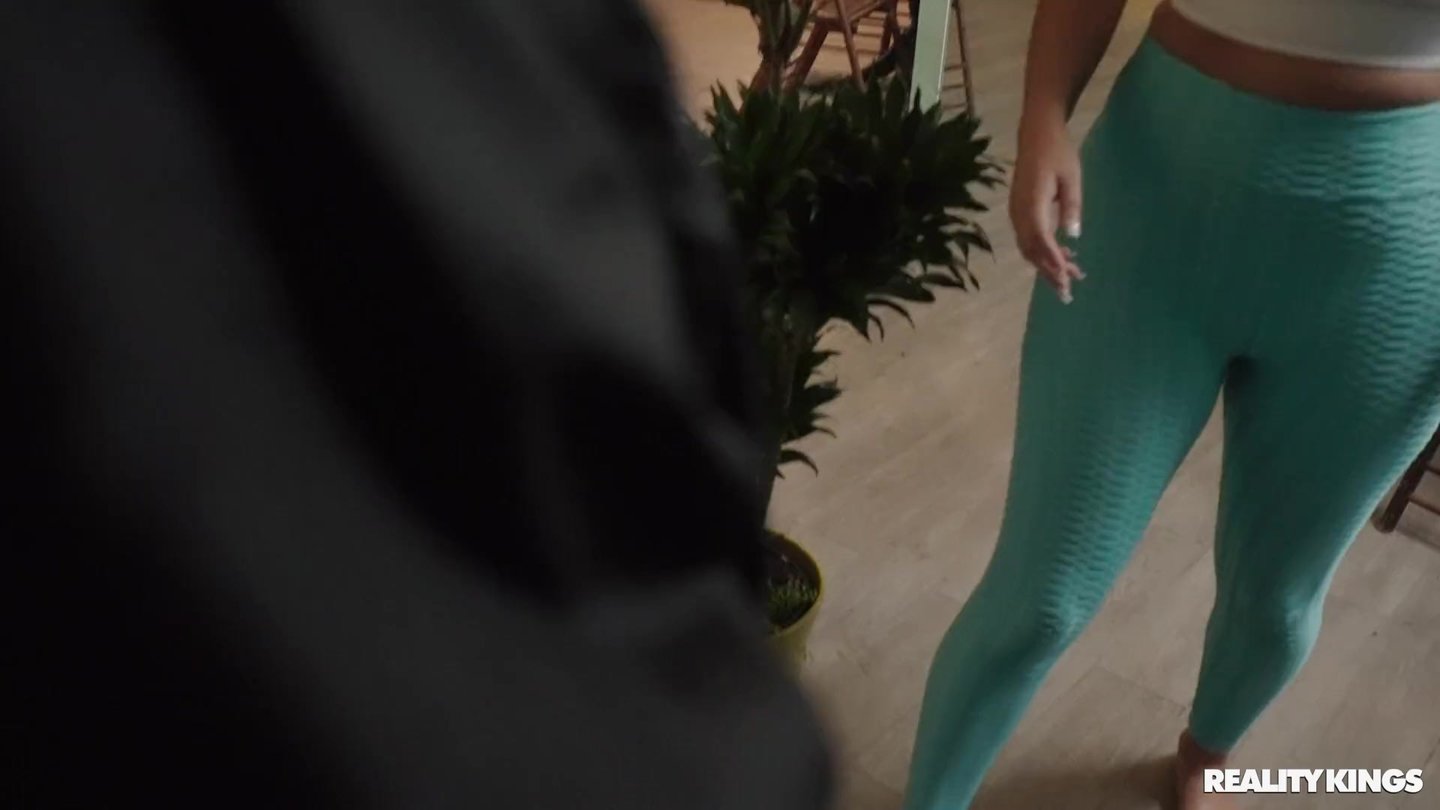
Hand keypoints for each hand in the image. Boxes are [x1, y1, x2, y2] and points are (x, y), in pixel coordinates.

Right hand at [1010, 117, 1084, 302]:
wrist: (1036, 134)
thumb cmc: (1058, 153)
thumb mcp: (1072, 176)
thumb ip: (1071, 206)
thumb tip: (1073, 236)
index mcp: (1032, 202)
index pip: (1041, 239)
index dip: (1052, 261)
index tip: (1065, 278)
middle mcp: (1019, 212)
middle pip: (1031, 250)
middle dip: (1049, 273)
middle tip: (1067, 293)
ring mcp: (1016, 213)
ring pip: (1028, 248)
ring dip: (1046, 265)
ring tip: (1068, 278)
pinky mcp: (1018, 212)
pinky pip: (1027, 239)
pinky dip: (1042, 253)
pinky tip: (1060, 258)